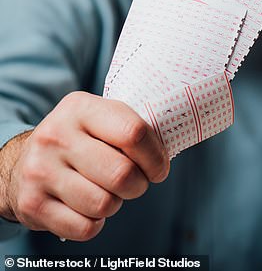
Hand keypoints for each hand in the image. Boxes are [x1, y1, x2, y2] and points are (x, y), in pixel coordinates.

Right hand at [0, 92, 168, 240]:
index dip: (155, 157)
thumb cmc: (81, 141)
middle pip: (122, 174)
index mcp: (81, 108)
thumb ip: (132, 130)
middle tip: (134, 183)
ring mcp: (40, 170)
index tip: (158, 168)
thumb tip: (165, 155)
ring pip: (103, 204)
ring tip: (105, 192)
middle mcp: (56, 136)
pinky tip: (85, 207)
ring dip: (114, 204)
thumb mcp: (101, 120)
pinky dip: (93, 224)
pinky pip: (84, 227)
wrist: (22, 162)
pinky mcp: (31, 203)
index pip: (134, 133)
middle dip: (138, 185)